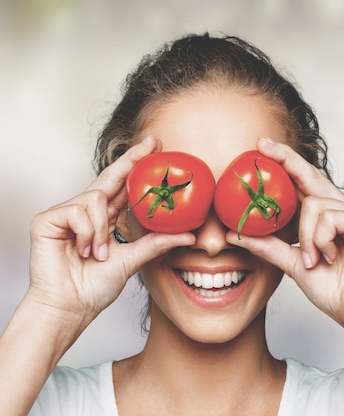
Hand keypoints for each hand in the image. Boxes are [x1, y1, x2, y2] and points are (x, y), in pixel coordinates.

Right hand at [28, 136, 194, 321]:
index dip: (136, 164)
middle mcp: (86, 211)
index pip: (122, 186)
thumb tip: (189, 235)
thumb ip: (156, 244)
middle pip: (110, 177)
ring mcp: (66, 213)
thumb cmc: (94, 287)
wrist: (70, 307)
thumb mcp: (133, 260)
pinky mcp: (48, 219)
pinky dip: (86, 233)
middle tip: (152, 143)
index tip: (155, 147)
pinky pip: (77, 211)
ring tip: (96, 253)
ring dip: (101, 230)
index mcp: (104, 218)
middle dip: (131, 159)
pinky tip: (81, 250)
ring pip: (96, 199)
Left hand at [227, 138, 343, 326]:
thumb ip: (267, 245)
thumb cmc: (332, 288)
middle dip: (285, 159)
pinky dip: (320, 239)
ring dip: (306, 237)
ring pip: (313, 204)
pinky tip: (328, 257)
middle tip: (261, 145)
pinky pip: (328, 217)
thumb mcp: (292, 263)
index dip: (284, 161)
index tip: (261, 146)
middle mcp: (343, 207)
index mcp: (327, 214)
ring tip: (315, 259)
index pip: (303, 181)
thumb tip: (233, 233)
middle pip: (309, 175)